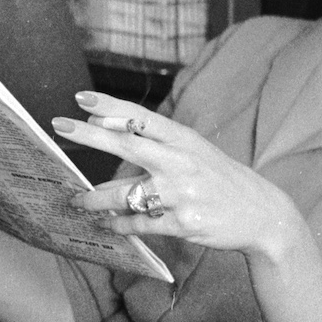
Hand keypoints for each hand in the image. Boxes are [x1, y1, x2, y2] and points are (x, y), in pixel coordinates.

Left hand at [53, 92, 298, 260]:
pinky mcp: (181, 223)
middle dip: (89, 135)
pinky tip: (107, 224)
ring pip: (122, 194)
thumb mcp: (195, 151)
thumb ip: (157, 142)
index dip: (109, 106)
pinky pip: (137, 223)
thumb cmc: (220, 179)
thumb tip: (107, 127)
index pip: (141, 117)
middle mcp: (180, 162)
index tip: (81, 97)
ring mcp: (180, 193)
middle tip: (59, 126)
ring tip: (77, 201)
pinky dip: (118, 224)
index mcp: (184, 140)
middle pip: (126, 144)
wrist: (262, 215)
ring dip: (93, 199)